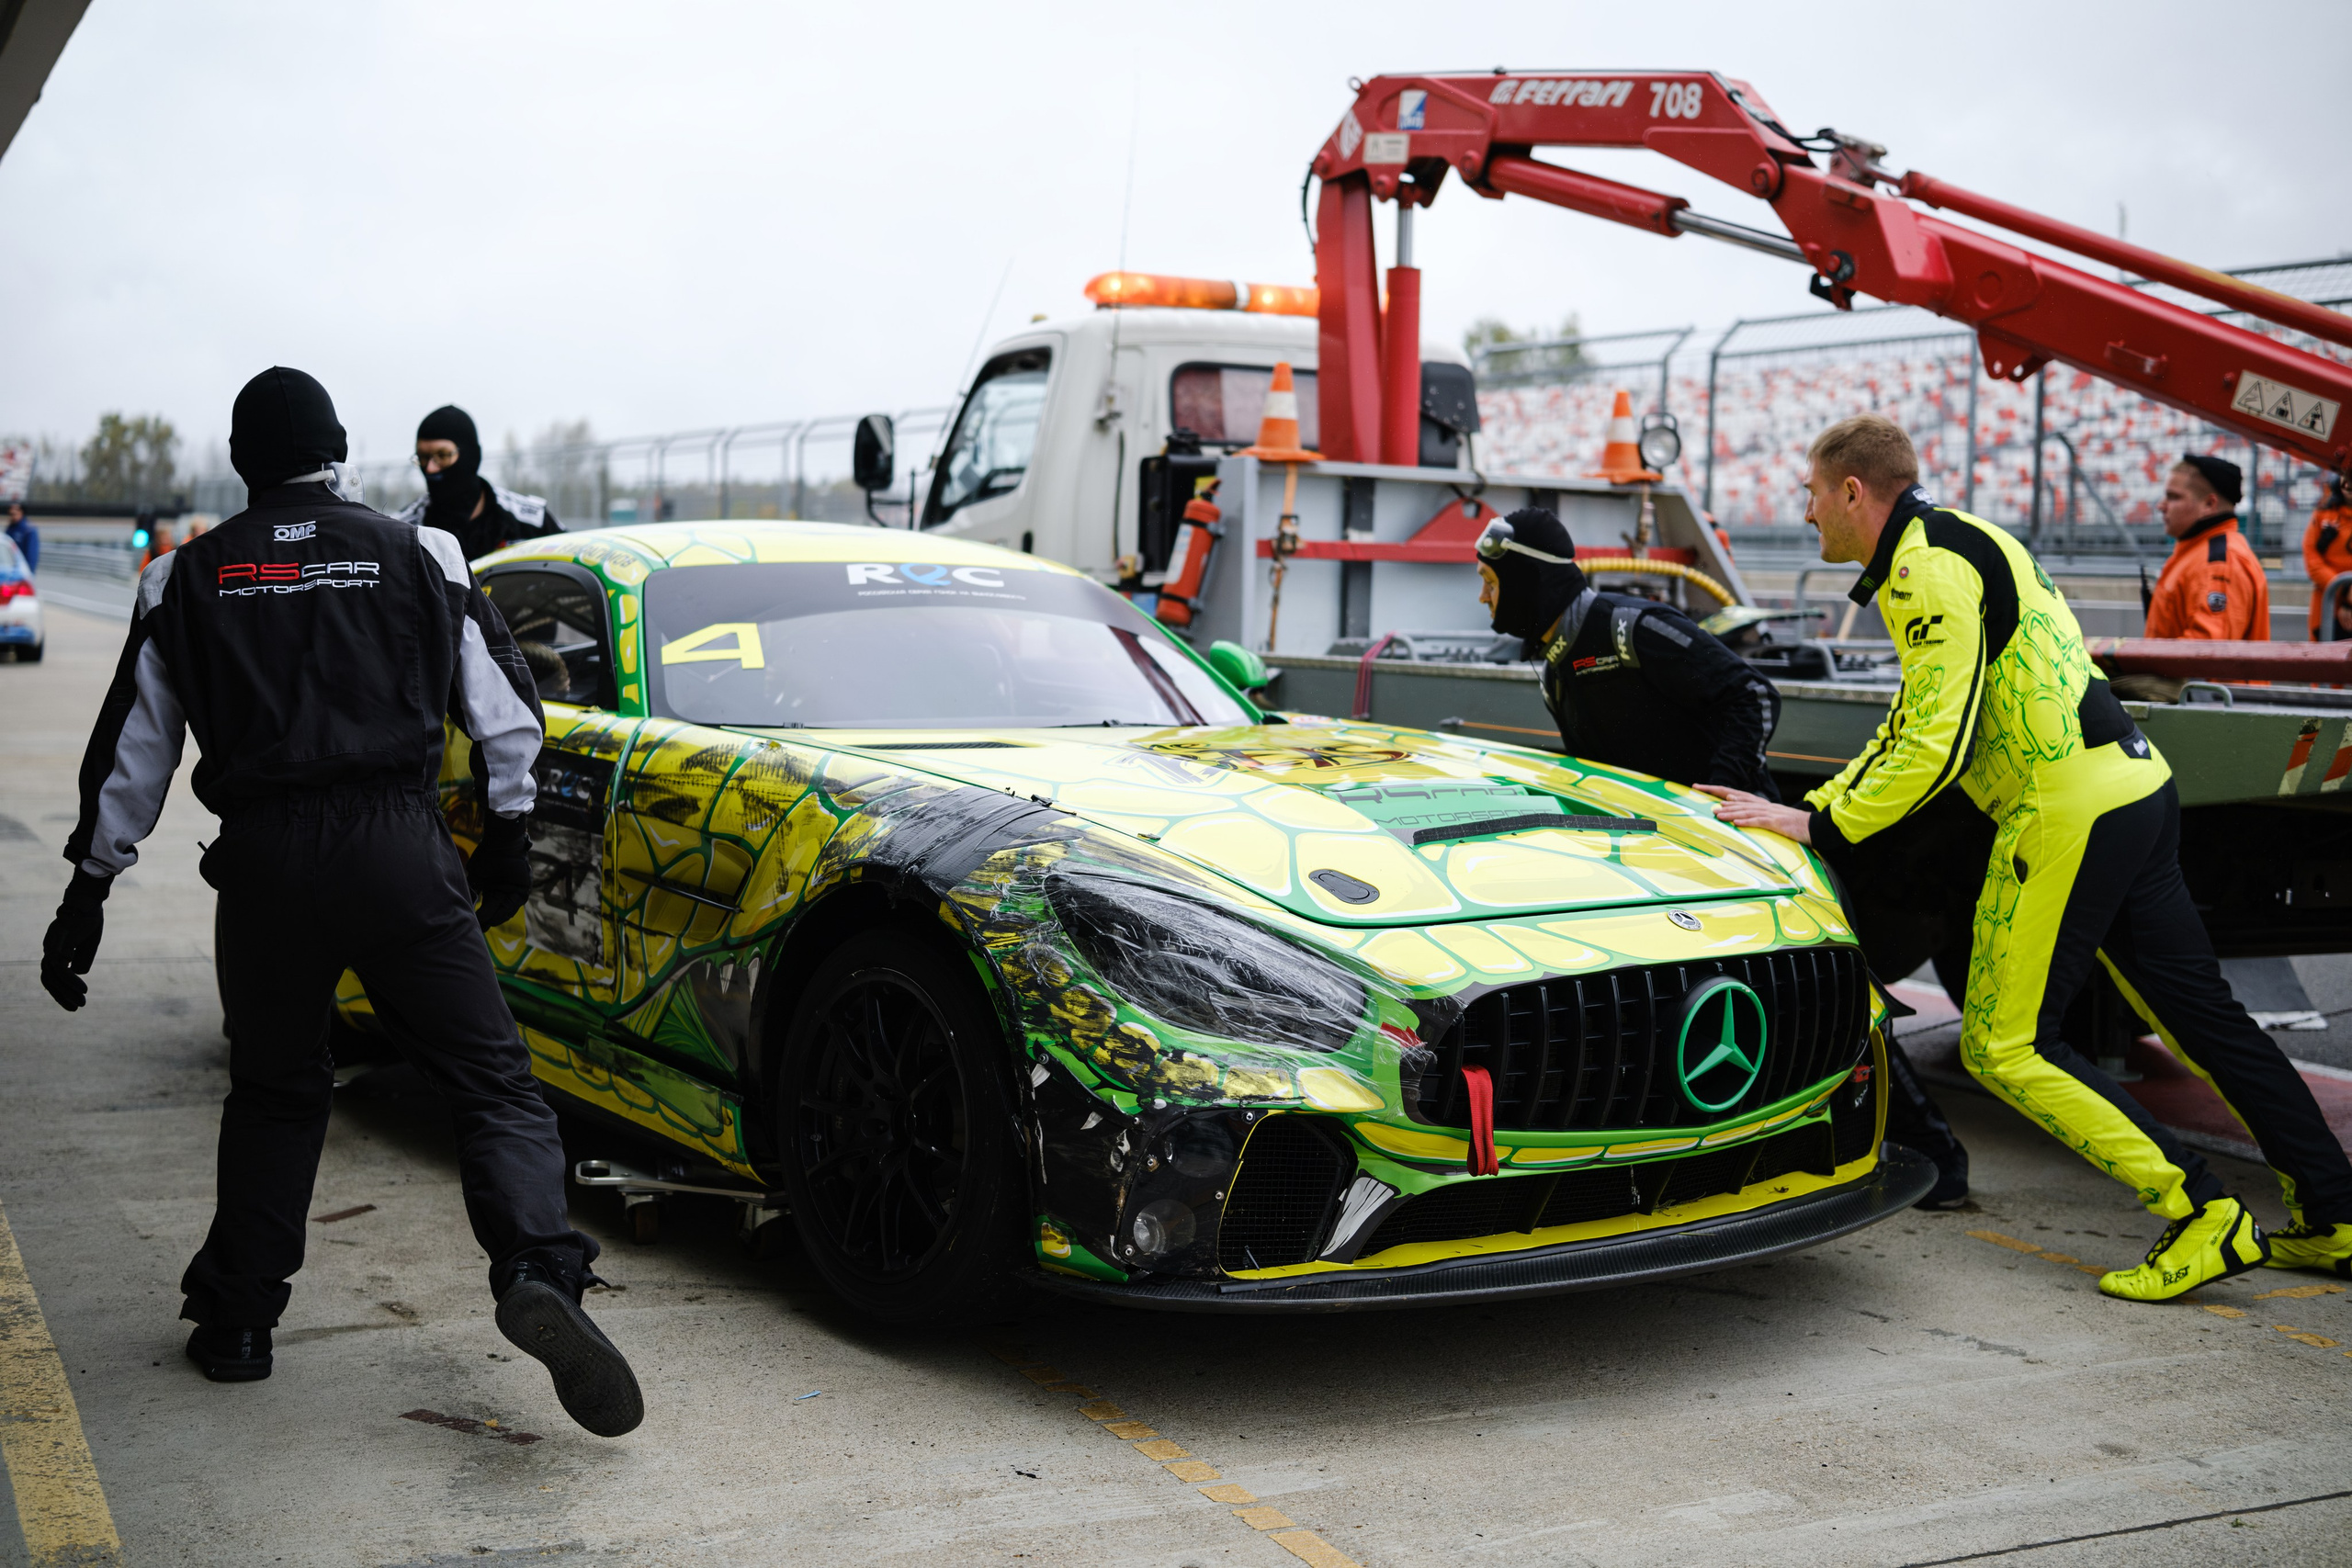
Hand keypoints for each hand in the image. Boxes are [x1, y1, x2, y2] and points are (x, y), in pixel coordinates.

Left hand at [40, 869, 111, 1010]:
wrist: (87, 901)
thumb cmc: (88, 921)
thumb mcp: (89, 945)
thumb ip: (82, 960)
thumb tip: (77, 974)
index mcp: (54, 952)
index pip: (52, 978)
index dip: (61, 993)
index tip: (74, 1006)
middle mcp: (49, 950)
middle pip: (49, 980)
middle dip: (63, 995)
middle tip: (78, 1008)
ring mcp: (51, 945)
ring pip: (54, 974)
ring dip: (68, 989)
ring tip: (83, 999)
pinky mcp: (58, 942)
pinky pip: (60, 964)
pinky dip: (69, 977)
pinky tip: (82, 986)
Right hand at [467, 812, 532, 929]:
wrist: (500, 844)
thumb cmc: (486, 857)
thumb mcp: (475, 876)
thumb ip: (472, 889)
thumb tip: (465, 904)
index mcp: (493, 888)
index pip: (488, 906)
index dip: (481, 916)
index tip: (472, 924)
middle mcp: (504, 891)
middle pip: (496, 911)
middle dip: (487, 921)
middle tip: (477, 929)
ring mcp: (514, 890)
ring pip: (505, 911)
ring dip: (494, 919)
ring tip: (483, 925)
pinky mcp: (523, 889)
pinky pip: (514, 905)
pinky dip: (504, 913)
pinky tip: (493, 919)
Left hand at [1695, 784, 1812, 843]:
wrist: (1813, 826)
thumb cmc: (1791, 824)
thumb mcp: (1770, 818)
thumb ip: (1754, 814)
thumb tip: (1735, 814)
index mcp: (1760, 803)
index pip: (1736, 794)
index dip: (1719, 790)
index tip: (1701, 786)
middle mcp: (1763, 805)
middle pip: (1738, 799)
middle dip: (1719, 797)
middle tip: (1703, 795)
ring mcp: (1770, 813)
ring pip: (1746, 811)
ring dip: (1731, 812)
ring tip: (1717, 814)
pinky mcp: (1776, 823)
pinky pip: (1760, 822)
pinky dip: (1747, 822)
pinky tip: (1736, 823)